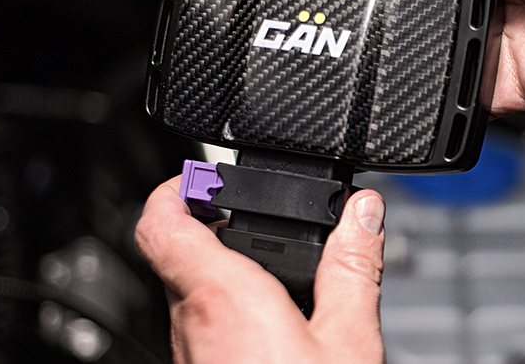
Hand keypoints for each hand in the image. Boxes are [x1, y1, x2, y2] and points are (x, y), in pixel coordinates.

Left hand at [135, 176, 385, 363]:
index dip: (176, 186)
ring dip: (228, 277)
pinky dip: (231, 313)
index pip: (160, 219)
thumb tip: (364, 214)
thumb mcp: (349, 342)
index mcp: (222, 294)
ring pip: (191, 295)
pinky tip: (276, 329)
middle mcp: (190, 322)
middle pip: (180, 253)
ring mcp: (188, 354)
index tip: (207, 178)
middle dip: (219, 232)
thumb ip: (353, 268)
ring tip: (279, 275)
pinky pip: (202, 330)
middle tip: (259, 223)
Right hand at [349, 0, 524, 154]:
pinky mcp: (502, 85)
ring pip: (423, 54)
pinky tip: (424, 79)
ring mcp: (490, 39)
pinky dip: (434, 95)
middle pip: (407, 5)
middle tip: (362, 5)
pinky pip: (452, 98)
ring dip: (408, 50)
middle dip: (383, 7)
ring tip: (403, 34)